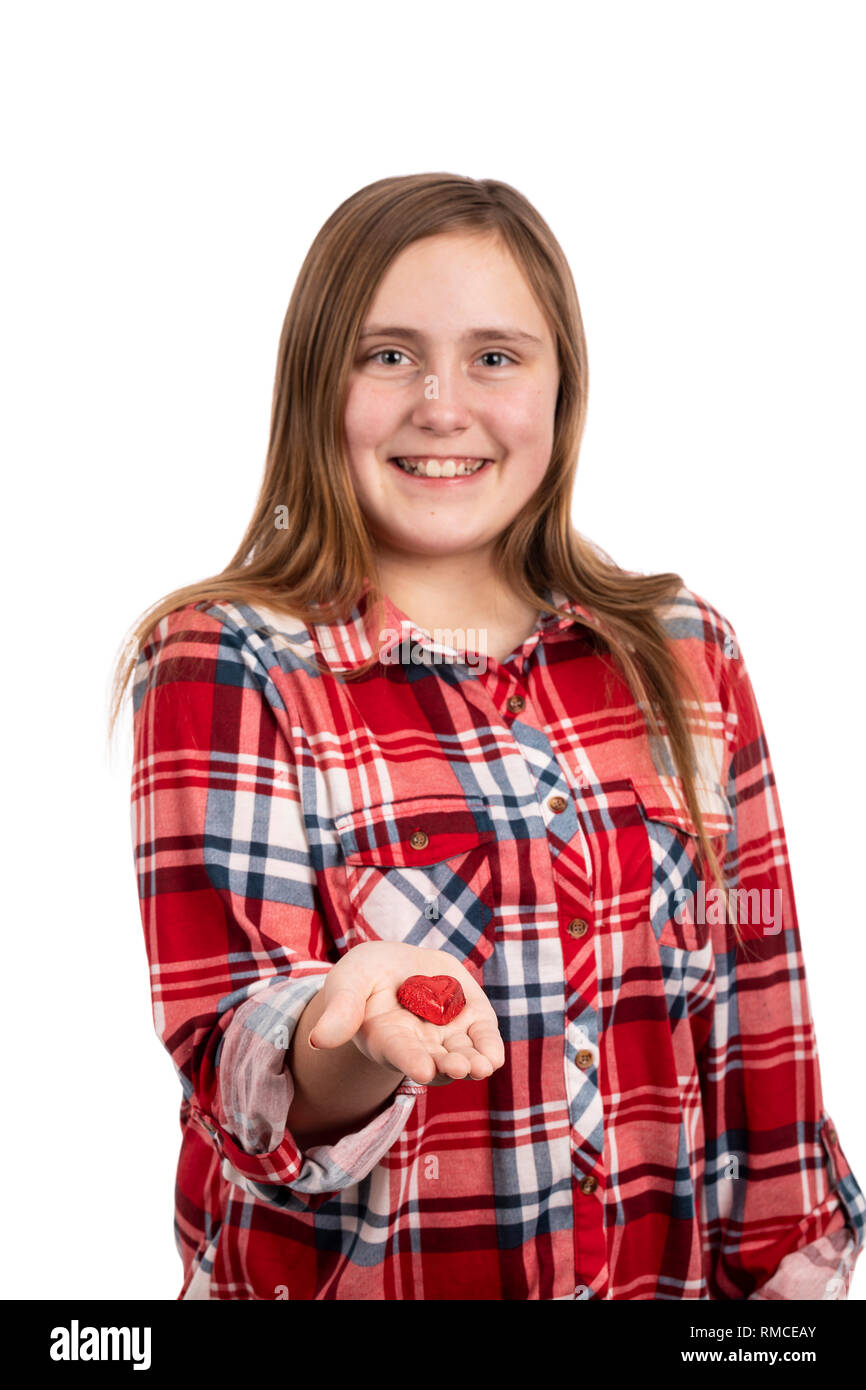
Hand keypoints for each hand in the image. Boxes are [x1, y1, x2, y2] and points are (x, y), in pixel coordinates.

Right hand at [308, 941, 504, 1085]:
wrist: (397, 966)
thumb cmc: (364, 978)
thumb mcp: (349, 982)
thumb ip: (339, 1010)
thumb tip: (317, 1040)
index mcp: (386, 1039)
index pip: (399, 1052)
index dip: (410, 1060)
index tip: (421, 1068)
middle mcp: (419, 1046)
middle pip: (436, 1062)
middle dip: (449, 1066)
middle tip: (462, 1068)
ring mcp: (447, 1036)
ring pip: (463, 1055)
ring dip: (474, 1062)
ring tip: (482, 1066)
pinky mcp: (471, 1019)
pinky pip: (483, 1037)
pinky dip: (490, 1046)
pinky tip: (493, 1056)